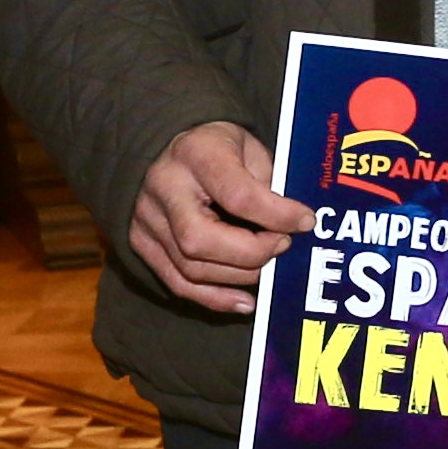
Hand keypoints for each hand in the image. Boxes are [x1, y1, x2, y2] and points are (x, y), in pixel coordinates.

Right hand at [128, 119, 309, 317]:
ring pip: (191, 268)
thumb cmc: (219, 149)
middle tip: (282, 246)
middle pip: (201, 240)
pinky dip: (215, 298)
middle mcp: (163, 187)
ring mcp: (146, 219)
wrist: (170, 148)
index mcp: (195, 153)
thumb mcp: (249, 148)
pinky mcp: (142, 244)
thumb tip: (296, 227)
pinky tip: (245, 300)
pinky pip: (178, 283)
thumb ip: (269, 185)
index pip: (237, 195)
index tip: (305, 222)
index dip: (276, 215)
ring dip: (239, 276)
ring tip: (267, 268)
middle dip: (251, 253)